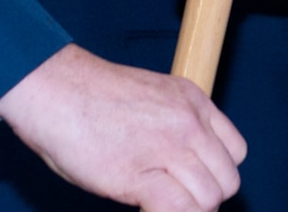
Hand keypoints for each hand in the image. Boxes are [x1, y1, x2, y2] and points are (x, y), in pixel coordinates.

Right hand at [0, 45, 245, 211]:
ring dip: (184, 208)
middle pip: (226, 181)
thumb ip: (174, 128)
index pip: (235, 152)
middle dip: (202, 198)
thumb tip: (184, 171)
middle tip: (170, 198)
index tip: (191, 181)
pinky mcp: (143, 175)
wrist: (51, 88)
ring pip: (208, 201)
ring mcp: (168, 148)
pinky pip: (180, 211)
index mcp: (192, 100)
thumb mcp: (149, 99)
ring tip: (152, 202)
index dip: (215, 173)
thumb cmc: (87, 96)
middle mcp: (188, 122)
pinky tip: (144, 207)